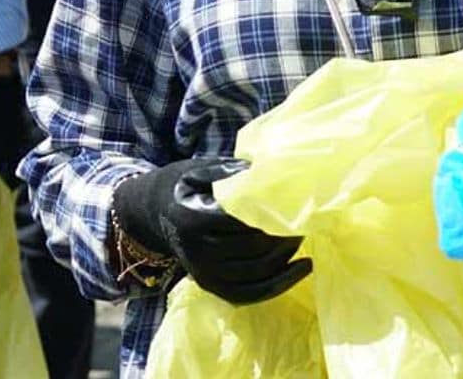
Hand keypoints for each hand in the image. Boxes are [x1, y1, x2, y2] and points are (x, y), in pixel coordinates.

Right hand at [112, 157, 311, 303]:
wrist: (156, 212)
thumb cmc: (183, 184)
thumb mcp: (201, 169)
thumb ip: (232, 172)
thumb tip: (270, 170)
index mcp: (195, 219)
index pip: (243, 223)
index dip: (272, 217)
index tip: (297, 205)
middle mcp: (197, 252)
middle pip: (252, 250)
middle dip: (283, 237)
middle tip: (307, 220)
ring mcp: (203, 273)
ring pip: (254, 274)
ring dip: (285, 259)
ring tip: (304, 239)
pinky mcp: (210, 285)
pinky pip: (249, 293)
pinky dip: (278, 285)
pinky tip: (300, 269)